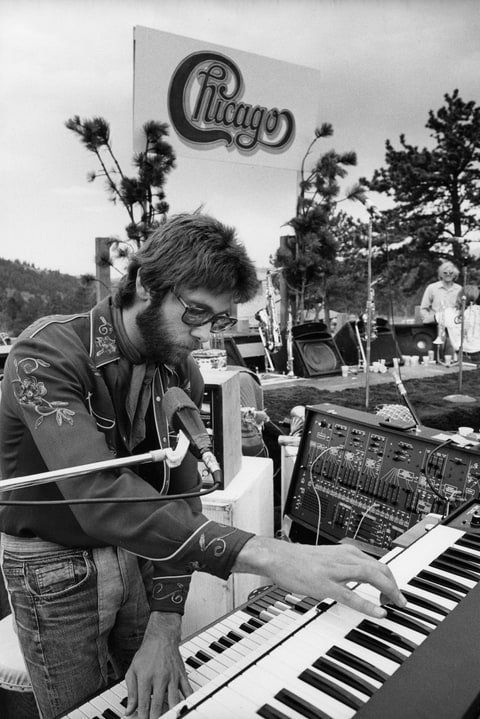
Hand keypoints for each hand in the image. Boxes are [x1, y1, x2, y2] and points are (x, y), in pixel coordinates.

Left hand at [124, 612, 191, 718]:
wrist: (161, 637)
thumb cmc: (146, 654)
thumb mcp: (132, 671)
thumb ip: (131, 692)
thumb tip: (128, 711)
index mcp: (145, 677)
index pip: (144, 704)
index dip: (142, 717)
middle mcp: (159, 678)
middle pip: (158, 705)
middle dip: (155, 718)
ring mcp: (172, 677)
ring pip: (174, 701)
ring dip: (171, 713)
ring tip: (169, 717)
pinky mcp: (182, 675)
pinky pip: (187, 691)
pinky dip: (187, 701)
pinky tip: (184, 707)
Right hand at [233, 537, 405, 618]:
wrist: (277, 557)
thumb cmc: (300, 560)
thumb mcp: (329, 559)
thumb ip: (345, 566)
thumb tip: (361, 575)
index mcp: (347, 551)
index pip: (379, 563)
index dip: (391, 579)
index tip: (396, 592)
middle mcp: (345, 557)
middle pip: (381, 569)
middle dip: (395, 586)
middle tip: (401, 602)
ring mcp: (336, 570)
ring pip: (372, 577)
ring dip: (389, 592)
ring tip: (397, 605)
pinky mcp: (325, 584)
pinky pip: (351, 595)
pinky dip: (368, 604)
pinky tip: (379, 612)